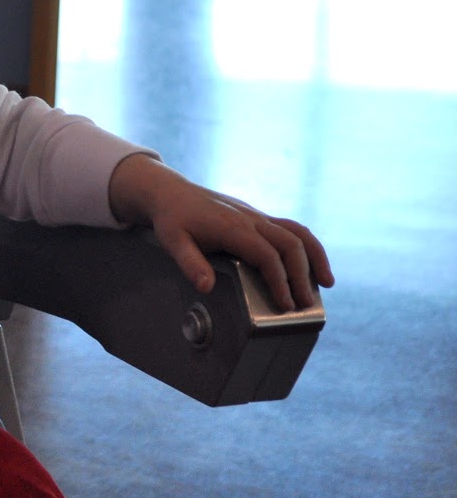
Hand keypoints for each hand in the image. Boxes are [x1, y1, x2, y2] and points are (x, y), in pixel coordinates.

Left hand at [108, 154, 334, 311]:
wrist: (170, 192)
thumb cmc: (172, 220)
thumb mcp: (172, 242)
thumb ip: (190, 263)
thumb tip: (206, 287)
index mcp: (233, 227)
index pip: (267, 256)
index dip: (279, 281)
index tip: (285, 305)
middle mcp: (251, 219)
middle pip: (289, 244)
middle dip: (302, 275)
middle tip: (306, 305)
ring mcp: (257, 216)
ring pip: (297, 232)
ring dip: (315, 257)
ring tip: (326, 283)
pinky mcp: (258, 217)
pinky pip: (291, 228)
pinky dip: (307, 245)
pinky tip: (313, 263)